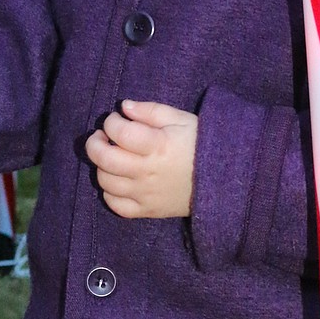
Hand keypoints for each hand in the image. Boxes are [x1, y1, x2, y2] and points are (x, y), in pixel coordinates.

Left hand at [84, 100, 197, 218]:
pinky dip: (109, 193)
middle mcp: (147, 171)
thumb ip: (150, 111)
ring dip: (101, 167)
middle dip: (95, 143)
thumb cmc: (200, 144)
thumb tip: (123, 107)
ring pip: (105, 182)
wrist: (224, 179)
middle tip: (102, 137)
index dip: (111, 122)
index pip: (119, 132)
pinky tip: (118, 181)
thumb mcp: (181, 119)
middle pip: (104, 159)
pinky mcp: (148, 211)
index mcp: (157, 145)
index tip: (117, 120)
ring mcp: (146, 194)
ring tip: (111, 157)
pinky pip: (116, 206)